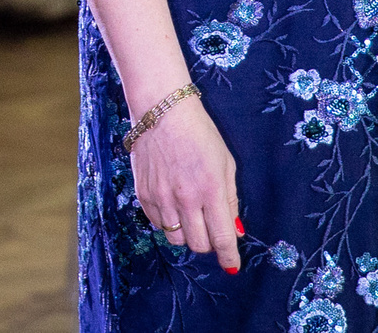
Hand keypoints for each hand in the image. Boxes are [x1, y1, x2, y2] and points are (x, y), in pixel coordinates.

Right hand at [130, 93, 240, 273]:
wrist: (162, 111)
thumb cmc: (199, 133)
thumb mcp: (226, 163)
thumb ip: (230, 199)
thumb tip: (234, 230)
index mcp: (211, 190)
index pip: (222, 238)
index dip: (229, 256)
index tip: (233, 265)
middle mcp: (185, 199)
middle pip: (198, 244)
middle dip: (208, 243)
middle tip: (210, 230)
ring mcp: (162, 198)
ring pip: (176, 239)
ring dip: (187, 233)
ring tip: (189, 214)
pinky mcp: (143, 194)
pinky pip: (157, 224)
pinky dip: (168, 222)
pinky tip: (172, 205)